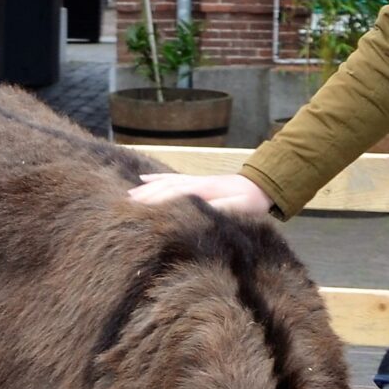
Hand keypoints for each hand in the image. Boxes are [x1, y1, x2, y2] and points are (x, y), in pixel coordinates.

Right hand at [128, 171, 275, 217]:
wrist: (263, 185)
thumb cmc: (252, 201)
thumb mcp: (240, 207)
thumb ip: (220, 208)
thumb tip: (199, 210)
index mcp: (203, 190)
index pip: (174, 195)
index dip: (155, 203)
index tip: (138, 211)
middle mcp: (194, 183)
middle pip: (164, 188)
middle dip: (145, 196)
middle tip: (125, 206)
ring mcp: (194, 180)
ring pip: (165, 182)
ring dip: (146, 188)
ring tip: (128, 195)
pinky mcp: (195, 181)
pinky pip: (171, 178)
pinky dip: (156, 178)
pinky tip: (143, 179)